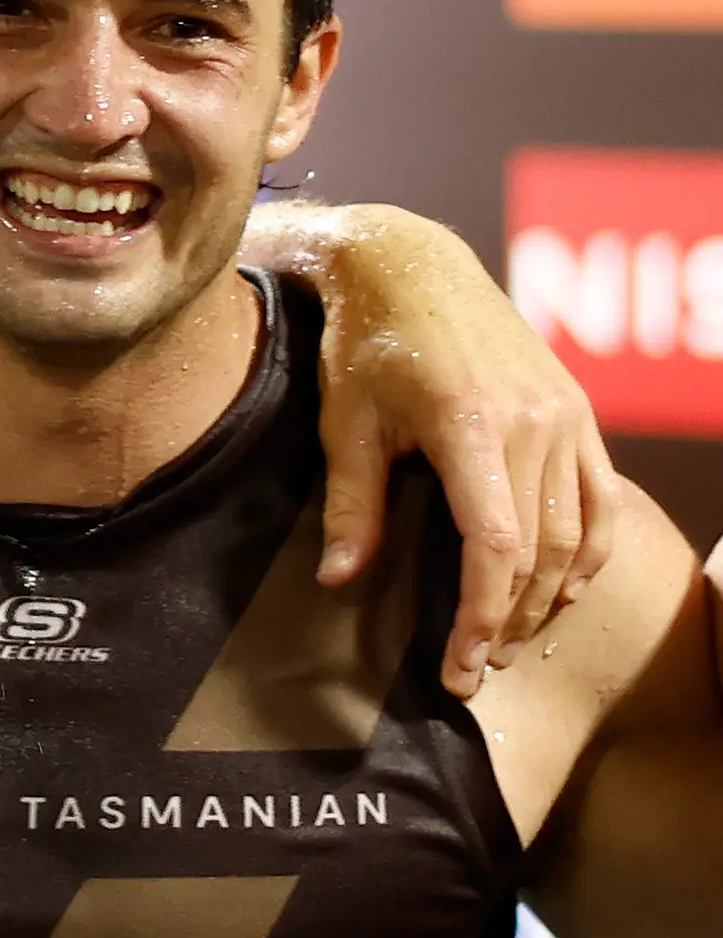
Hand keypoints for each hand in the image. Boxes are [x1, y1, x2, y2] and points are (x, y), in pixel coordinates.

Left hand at [291, 204, 617, 697]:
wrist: (411, 266)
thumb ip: (350, 506)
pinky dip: (588, 552)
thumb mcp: (345, 424)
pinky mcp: (577, 412)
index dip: (482, 617)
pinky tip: (562, 590)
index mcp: (473, 425)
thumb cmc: (365, 344)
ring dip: (550, 597)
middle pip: (541, 552)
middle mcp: (535, 422)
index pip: (495, 548)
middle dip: (511, 623)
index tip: (459, 668)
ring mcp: (566, 415)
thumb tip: (338, 582)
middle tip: (475, 671)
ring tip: (510, 642)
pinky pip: (599, 498)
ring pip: (578, 532)